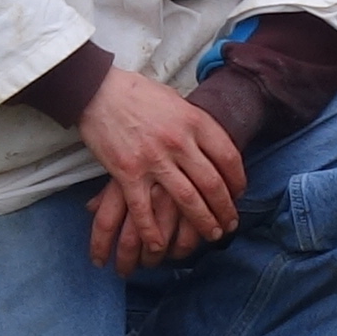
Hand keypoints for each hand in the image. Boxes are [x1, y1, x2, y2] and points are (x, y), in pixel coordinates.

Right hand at [76, 67, 248, 274]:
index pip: (229, 157)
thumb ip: (194, 125)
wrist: (96, 90)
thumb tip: (211, 146)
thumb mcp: (176, 101)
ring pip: (187, 200)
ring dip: (202, 222)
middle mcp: (179, 141)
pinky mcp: (128, 172)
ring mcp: (154, 159)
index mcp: (194, 121)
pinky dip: (153, 231)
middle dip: (225, 209)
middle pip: (212, 184)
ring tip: (212, 235)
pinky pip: (144, 209)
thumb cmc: (137, 94)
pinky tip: (160, 245)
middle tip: (231, 223)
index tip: (239, 193)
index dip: (238, 180)